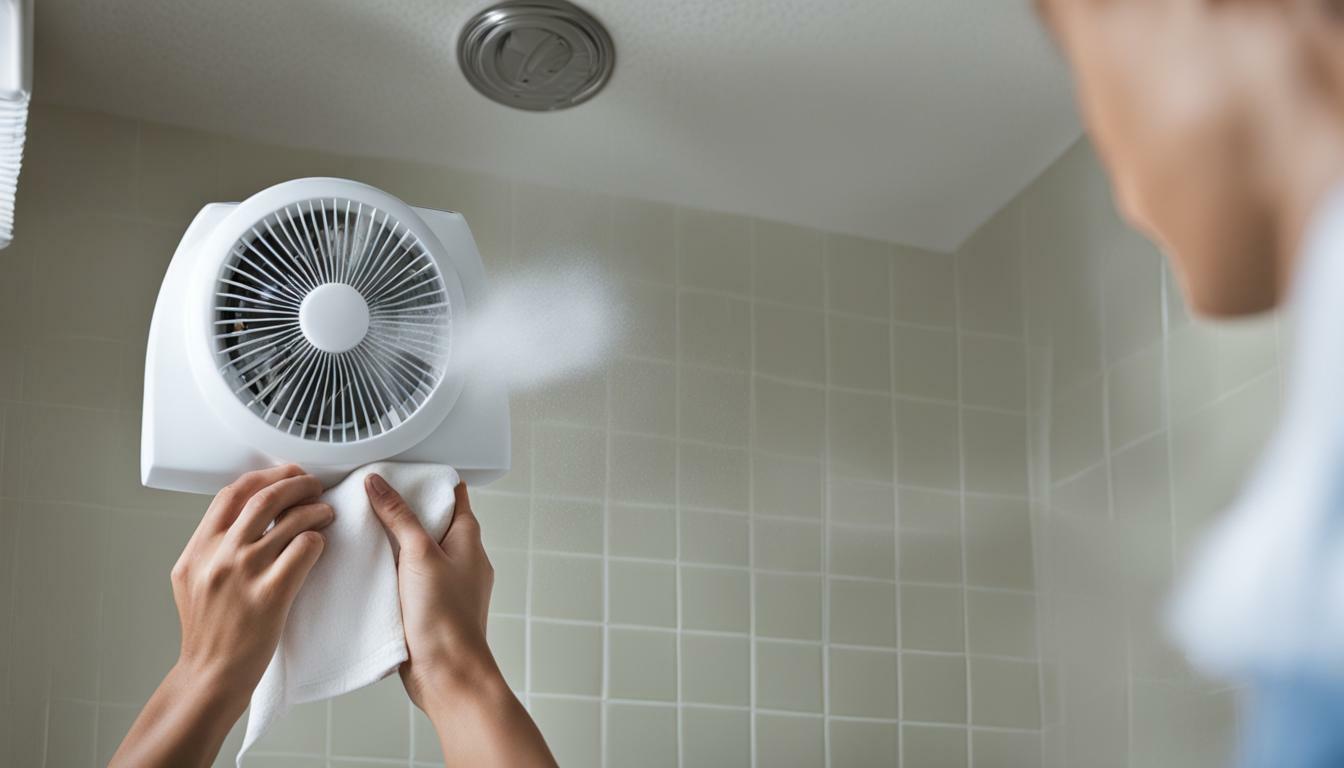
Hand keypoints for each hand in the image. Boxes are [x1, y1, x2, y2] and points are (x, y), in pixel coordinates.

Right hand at [173, 464, 331, 696]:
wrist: (211, 675)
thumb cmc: (208, 632)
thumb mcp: (191, 581)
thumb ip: (211, 547)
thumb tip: (240, 515)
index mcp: (197, 550)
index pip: (230, 494)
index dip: (264, 477)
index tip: (285, 474)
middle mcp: (219, 556)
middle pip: (264, 498)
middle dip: (295, 483)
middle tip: (314, 485)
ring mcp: (245, 574)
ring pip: (289, 520)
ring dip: (314, 510)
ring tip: (326, 512)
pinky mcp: (271, 595)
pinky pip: (304, 549)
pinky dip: (317, 539)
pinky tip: (321, 543)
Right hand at [365, 474, 494, 709]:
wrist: (448, 675)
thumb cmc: (446, 618)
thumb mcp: (419, 555)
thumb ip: (399, 516)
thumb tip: (378, 482)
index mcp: (469, 539)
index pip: (454, 496)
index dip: (430, 481)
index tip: (401, 470)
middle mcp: (462, 558)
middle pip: (434, 521)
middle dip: (406, 508)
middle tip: (372, 495)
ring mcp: (447, 583)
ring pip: (419, 550)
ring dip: (395, 540)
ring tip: (362, 525)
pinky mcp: (430, 606)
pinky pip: (410, 577)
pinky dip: (391, 568)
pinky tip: (367, 566)